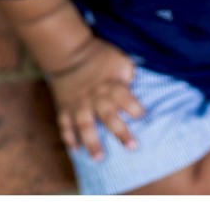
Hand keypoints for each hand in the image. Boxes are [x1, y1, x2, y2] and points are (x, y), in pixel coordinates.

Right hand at [47, 37, 144, 159]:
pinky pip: (65, 124)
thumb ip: (130, 75)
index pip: (125, 98)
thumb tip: (139, 87)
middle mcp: (96, 98)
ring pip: (85, 125)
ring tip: (98, 158)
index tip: (143, 116)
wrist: (70, 51)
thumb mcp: (120, 60)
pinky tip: (75, 150)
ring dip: (91, 142)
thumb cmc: (100, 56)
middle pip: (108, 116)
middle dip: (120, 132)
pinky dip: (69, 137)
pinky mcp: (65, 107)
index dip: (135, 108)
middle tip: (131, 147)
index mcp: (111, 86)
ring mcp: (79, 105)